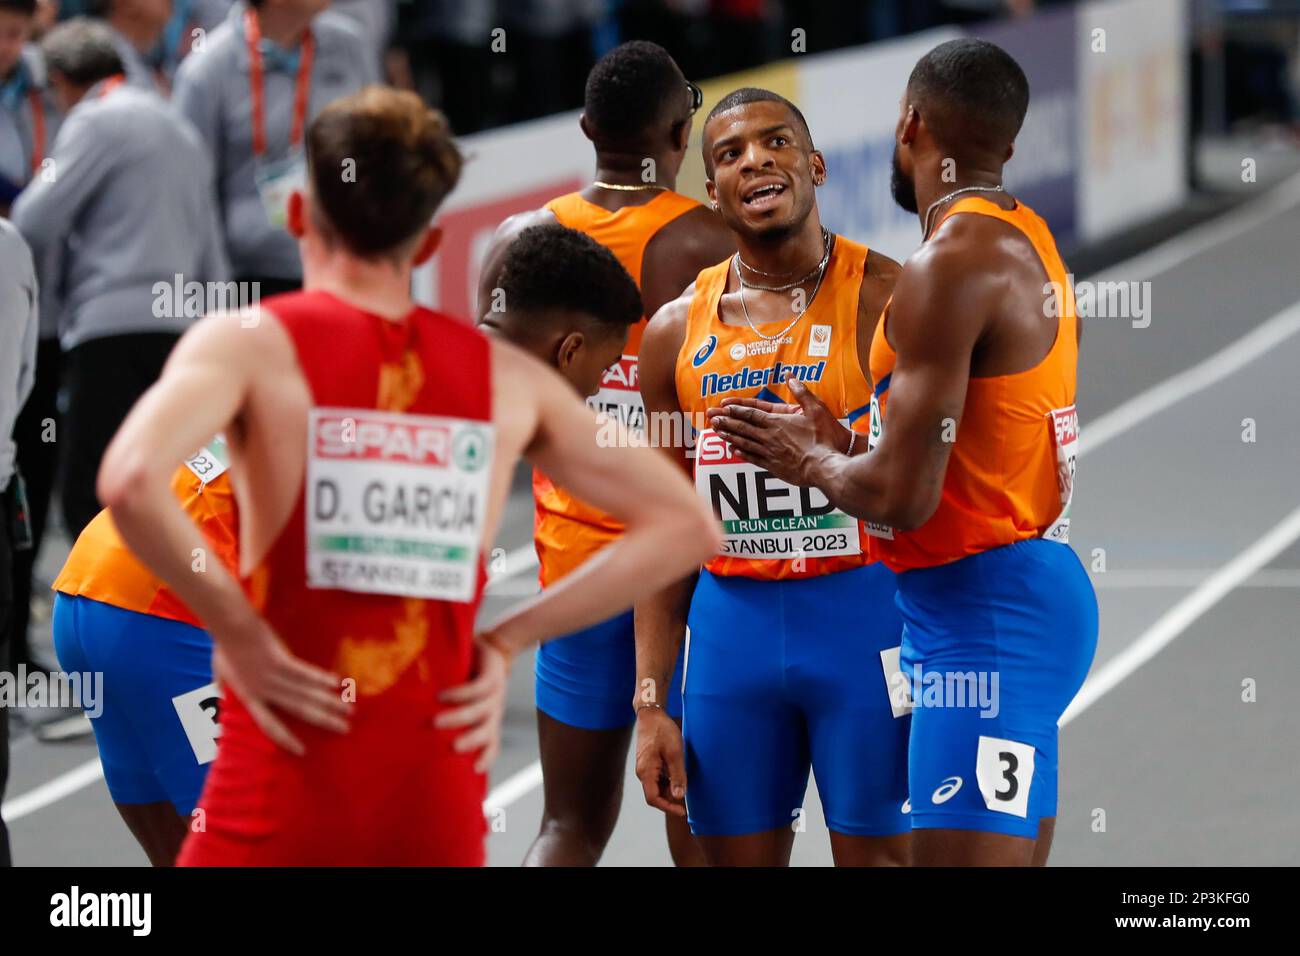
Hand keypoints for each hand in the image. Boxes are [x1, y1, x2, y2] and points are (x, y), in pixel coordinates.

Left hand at [209, 616, 350, 755]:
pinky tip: (337, 684)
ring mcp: (273, 676)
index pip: (269, 725)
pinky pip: (305, 673)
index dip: (286, 739)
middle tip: (345, 729)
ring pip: (306, 693)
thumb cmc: (224, 649)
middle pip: (299, 710)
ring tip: (348, 708)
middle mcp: (264, 691)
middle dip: (324, 720)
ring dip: (330, 701)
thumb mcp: (219, 676)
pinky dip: (321, 679)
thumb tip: (218, 703)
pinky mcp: (282, 660)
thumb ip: (222, 691)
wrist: (231, 627)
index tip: (302, 751)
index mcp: (249, 698)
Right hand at [436, 637, 509, 772]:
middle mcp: (493, 711)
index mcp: (488, 721)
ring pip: (480, 711)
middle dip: (471, 741)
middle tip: (452, 748)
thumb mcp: (462, 702)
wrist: (491, 647)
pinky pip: (478, 688)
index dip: (486, 757)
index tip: (475, 770)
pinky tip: (442, 695)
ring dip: (459, 718)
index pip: (492, 744)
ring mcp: (494, 693)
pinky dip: (459, 694)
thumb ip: (444, 715)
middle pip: (487, 732)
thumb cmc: (469, 679)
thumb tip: (410, 736)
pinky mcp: (492, 675)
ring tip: (435, 722)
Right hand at [634, 705, 686, 815]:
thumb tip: (680, 796)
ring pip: (658, 786)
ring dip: (671, 786)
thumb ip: (677, 775)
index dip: (668, 808)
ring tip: (684, 775)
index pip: (653, 799)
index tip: (682, 811)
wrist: (651, 714)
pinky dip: (669, 778)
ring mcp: (645, 768)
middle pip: (656, 794)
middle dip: (671, 797)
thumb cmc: (662, 731)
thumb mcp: (674, 753)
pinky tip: (678, 769)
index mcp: (646, 772)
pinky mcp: (649, 763)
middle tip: (688, 790)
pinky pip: (658, 777)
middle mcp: (643, 773)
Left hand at [707, 378, 848, 483]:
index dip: (736, 409)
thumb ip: (801, 392)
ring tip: (717, 432)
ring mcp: (770, 453)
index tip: (723, 406)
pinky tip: (734, 451)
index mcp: (778, 422)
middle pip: (743, 427)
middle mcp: (770, 437)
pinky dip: (742, 454)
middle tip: (711, 418)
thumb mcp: (816, 409)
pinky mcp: (774, 467)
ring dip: (729, 436)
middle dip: (726, 421)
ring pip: (744, 443)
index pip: (751, 413)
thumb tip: (790, 376)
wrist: (826, 467)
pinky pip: (753, 459)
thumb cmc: (823, 438)